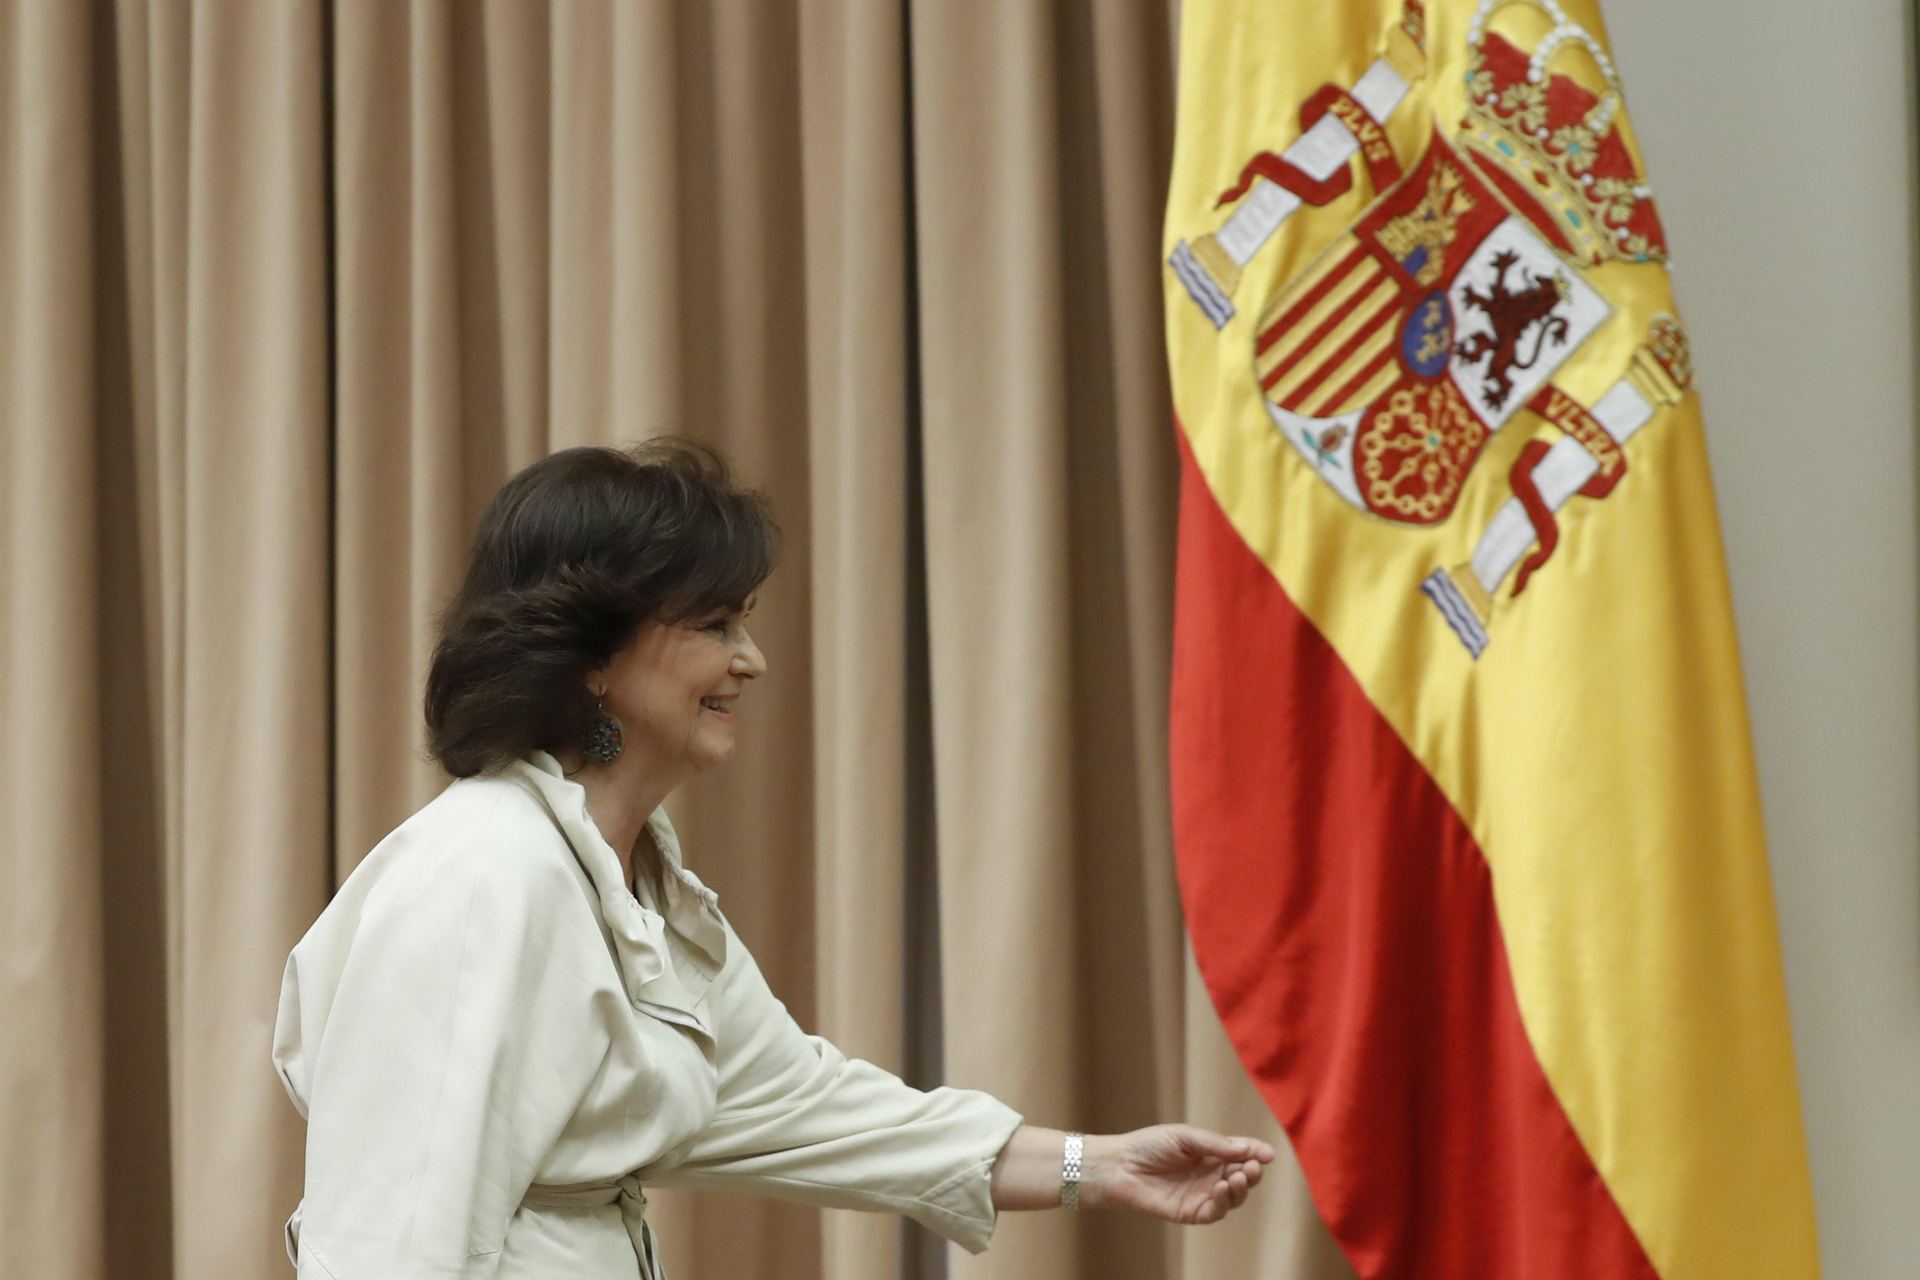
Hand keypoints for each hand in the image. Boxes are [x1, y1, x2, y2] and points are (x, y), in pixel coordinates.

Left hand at [1084, 1124, 1274, 1223]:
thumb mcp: (1184, 1136)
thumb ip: (1214, 1144)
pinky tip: (1222, 1189)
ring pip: (1234, 1196)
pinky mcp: (1192, 1212)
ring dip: (1241, 1188)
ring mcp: (1202, 1194)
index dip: (1255, 1152)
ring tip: (1237, 1177)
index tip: (1268, 1154)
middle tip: (1253, 1167)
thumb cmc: (1148, 1146)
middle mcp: (1209, 1174)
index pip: (1240, 1152)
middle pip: (1242, 1176)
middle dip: (1251, 1172)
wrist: (1120, 1166)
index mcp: (1209, 1152)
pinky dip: (1224, 1203)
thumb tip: (1247, 1150)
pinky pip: (1215, 1212)